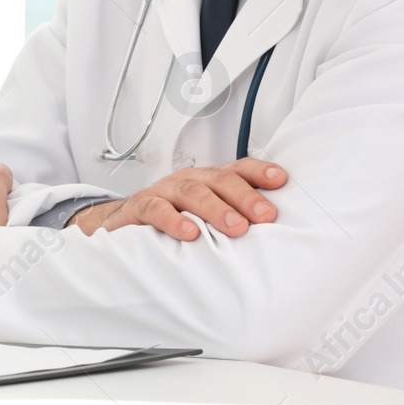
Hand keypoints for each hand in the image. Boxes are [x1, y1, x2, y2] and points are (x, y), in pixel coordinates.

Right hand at [67, 157, 286, 240]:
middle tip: (265, 216)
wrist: (122, 225)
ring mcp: (164, 191)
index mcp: (209, 181)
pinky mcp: (140, 207)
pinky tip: (190, 233)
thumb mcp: (206, 219)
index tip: (281, 180)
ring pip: (192, 192)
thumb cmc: (173, 221)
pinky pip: (157, 209)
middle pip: (220, 180)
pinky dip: (174, 220)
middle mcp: (190, 181)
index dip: (259, 172)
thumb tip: (274, 235)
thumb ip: (233, 219)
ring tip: (236, 228)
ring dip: (216, 209)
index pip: (238, 169)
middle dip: (245, 196)